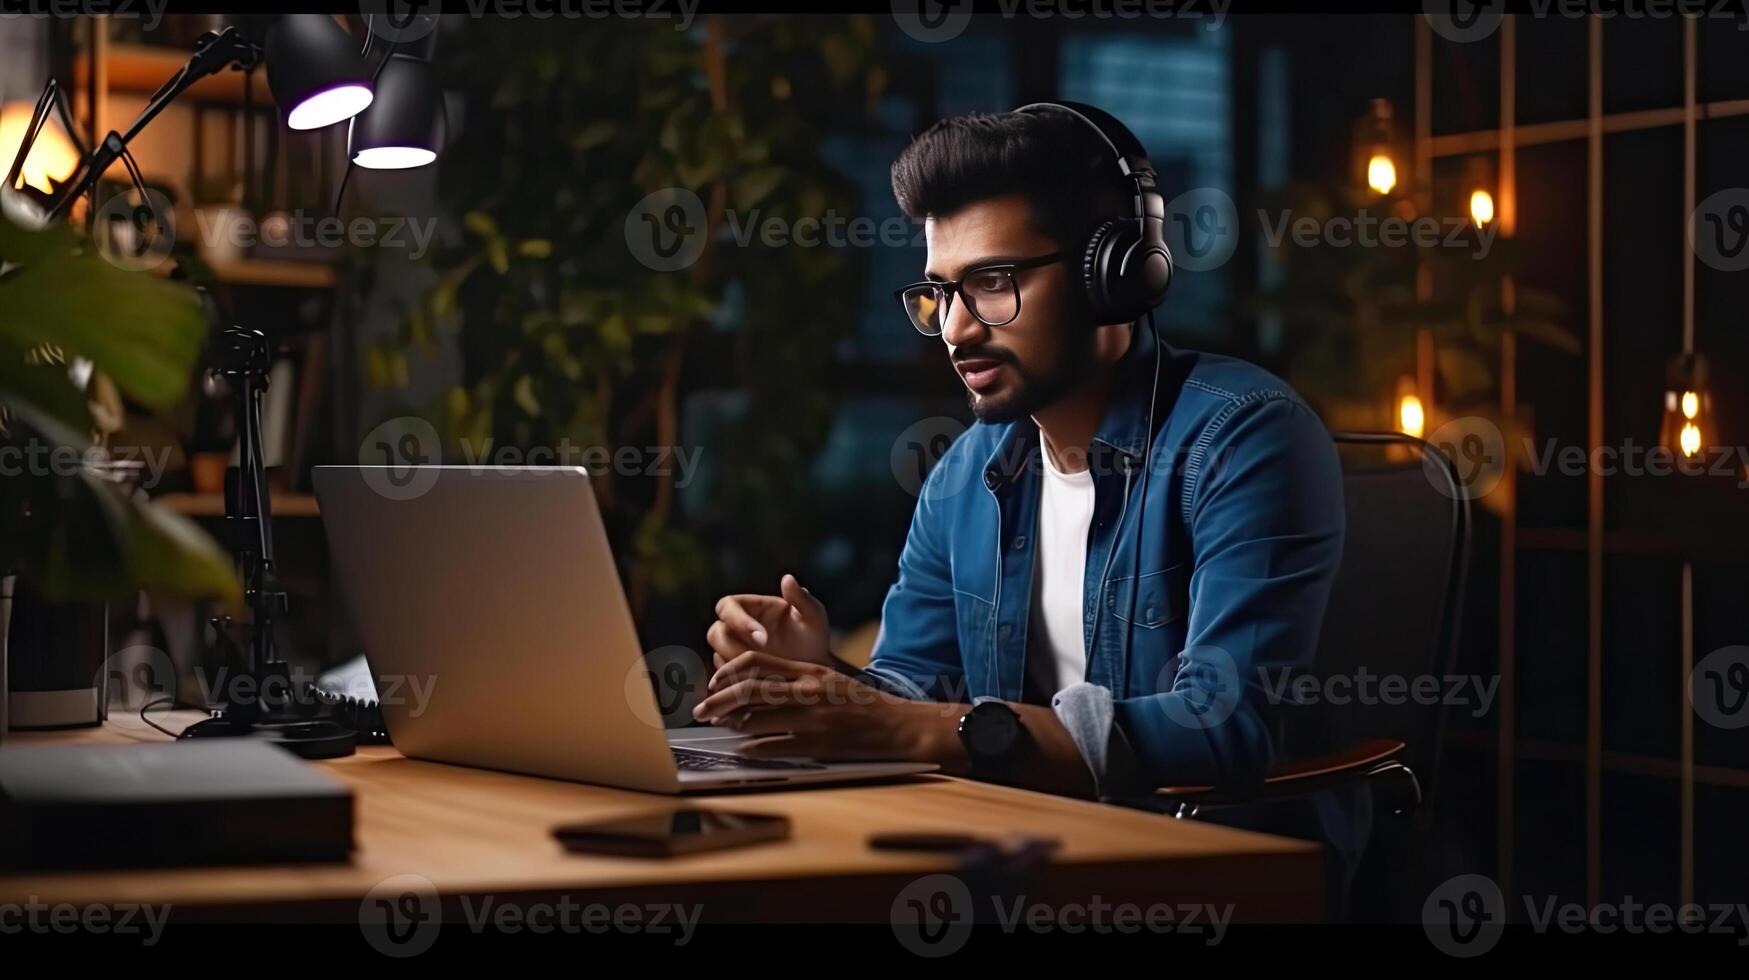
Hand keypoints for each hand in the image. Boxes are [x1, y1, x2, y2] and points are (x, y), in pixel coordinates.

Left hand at [691, 654, 961, 764]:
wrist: (896, 726)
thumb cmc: (861, 704)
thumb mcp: (828, 680)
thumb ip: (795, 679)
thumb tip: (757, 688)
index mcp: (808, 670)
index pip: (756, 662)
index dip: (728, 671)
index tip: (713, 681)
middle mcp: (807, 690)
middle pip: (748, 690)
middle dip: (718, 701)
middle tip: (701, 710)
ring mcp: (812, 717)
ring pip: (757, 719)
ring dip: (733, 726)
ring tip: (721, 729)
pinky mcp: (818, 743)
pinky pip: (776, 746)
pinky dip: (755, 749)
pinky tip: (744, 751)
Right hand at [706, 574, 835, 673]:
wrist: (815, 672)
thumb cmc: (814, 637)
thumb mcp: (813, 617)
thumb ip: (801, 599)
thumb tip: (788, 579)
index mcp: (748, 607)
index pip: (728, 606)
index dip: (739, 621)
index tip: (763, 638)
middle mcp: (733, 629)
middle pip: (715, 633)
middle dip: (732, 647)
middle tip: (756, 661)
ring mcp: (730, 654)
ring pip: (716, 658)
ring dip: (733, 668)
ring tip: (759, 678)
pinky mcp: (732, 677)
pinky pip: (723, 682)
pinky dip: (734, 686)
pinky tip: (755, 692)